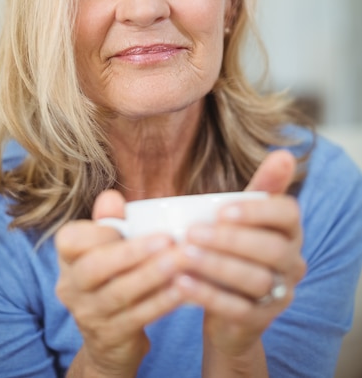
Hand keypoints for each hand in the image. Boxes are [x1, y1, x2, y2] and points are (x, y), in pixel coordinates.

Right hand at [55, 190, 183, 376]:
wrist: (109, 340)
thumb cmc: (113, 276)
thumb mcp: (106, 248)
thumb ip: (108, 221)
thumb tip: (111, 196)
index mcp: (68, 258)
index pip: (71, 241)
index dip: (99, 232)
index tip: (129, 224)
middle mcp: (71, 287)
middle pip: (93, 268)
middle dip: (132, 252)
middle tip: (168, 238)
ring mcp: (88, 315)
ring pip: (120, 293)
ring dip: (154, 274)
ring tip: (182, 259)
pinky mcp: (111, 338)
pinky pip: (138, 316)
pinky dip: (162, 301)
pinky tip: (183, 287)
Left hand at [176, 150, 306, 366]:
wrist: (228, 306)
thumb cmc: (235, 247)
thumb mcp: (244, 216)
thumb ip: (260, 188)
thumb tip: (285, 152)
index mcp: (290, 230)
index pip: (288, 214)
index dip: (257, 211)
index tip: (221, 210)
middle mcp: (293, 261)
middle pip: (271, 249)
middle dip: (230, 239)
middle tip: (192, 232)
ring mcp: (280, 293)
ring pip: (256, 280)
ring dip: (217, 265)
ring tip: (183, 255)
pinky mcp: (261, 321)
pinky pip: (238, 310)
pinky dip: (208, 296)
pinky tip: (181, 283)